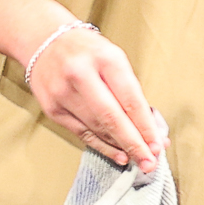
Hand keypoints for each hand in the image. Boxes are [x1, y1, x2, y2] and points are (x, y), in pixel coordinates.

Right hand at [27, 26, 164, 173]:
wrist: (45, 42)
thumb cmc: (88, 52)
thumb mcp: (114, 59)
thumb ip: (131, 92)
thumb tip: (151, 129)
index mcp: (104, 58)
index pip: (130, 98)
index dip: (145, 126)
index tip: (158, 144)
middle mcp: (80, 74)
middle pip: (112, 118)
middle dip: (134, 143)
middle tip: (150, 162)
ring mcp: (63, 93)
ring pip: (98, 128)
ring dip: (121, 147)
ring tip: (139, 159)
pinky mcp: (52, 108)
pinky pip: (82, 133)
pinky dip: (103, 146)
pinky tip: (119, 155)